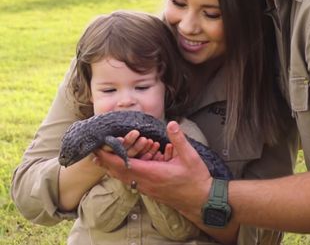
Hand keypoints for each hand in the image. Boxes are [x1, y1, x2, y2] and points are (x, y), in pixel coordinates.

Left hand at [96, 121, 211, 215]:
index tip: (98, 149)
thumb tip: (171, 123)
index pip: (125, 165)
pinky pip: (132, 180)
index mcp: (152, 173)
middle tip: (95, 151)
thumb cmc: (195, 179)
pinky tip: (124, 165)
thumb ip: (178, 139)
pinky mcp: (151, 190)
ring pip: (124, 177)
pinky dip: (124, 171)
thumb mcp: (190, 156)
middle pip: (119, 172)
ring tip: (104, 158)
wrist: (201, 201)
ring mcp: (147, 188)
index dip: (110, 157)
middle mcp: (146, 183)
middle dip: (106, 161)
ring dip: (114, 167)